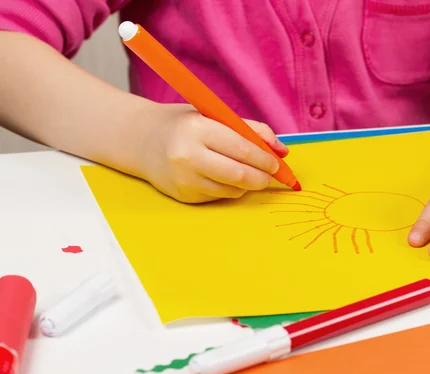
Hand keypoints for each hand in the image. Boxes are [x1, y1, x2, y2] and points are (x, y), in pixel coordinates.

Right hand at [137, 103, 287, 202]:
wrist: (143, 141)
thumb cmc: (185, 125)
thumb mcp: (216, 116)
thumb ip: (252, 130)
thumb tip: (282, 151)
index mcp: (198, 130)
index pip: (243, 150)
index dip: (266, 160)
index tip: (277, 163)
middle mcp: (188, 156)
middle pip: (240, 175)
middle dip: (263, 177)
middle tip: (271, 175)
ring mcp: (184, 179)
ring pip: (233, 190)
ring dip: (248, 184)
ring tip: (249, 173)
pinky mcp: (184, 195)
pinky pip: (219, 196)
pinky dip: (231, 189)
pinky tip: (224, 177)